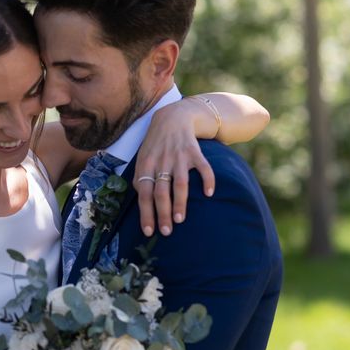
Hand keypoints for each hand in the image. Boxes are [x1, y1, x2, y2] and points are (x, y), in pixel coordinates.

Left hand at [134, 99, 215, 236]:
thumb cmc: (155, 144)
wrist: (172, 117)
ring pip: (179, 183)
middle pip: (160, 191)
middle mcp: (161, 162)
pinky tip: (209, 193)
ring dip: (180, 202)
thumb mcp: (143, 158)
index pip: (143, 193)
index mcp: (146, 166)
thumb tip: (140, 201)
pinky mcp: (195, 151)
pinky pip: (203, 167)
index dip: (145, 213)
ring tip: (180, 219)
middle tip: (166, 231)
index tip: (149, 231)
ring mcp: (178, 157)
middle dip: (162, 213)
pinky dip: (208, 179)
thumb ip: (140, 178)